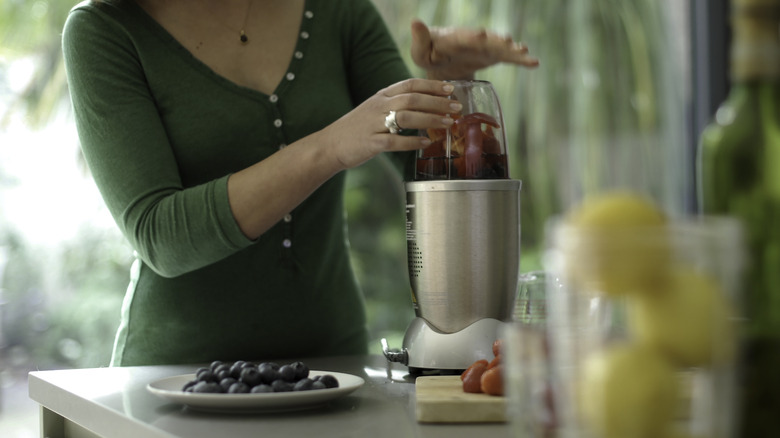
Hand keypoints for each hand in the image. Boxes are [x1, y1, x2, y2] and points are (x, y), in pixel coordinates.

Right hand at [322, 78, 460, 168]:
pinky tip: (425, 143)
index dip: (432, 85)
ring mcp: (374, 124)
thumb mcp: (375, 109)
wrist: (330, 144)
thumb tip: (426, 104)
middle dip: (438, 102)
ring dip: (430, 120)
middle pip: (412, 99)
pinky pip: (394, 141)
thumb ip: (397, 104)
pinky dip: (412, 142)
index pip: (410, 84)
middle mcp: (378, 106)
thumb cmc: (357, 128)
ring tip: (448, 124)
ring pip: (406, 118)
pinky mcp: (371, 143)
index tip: (450, 88)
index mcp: (381, 96)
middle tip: (456, 107)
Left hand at [410, 19, 538, 79]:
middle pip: (487, 40)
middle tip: (508, 41)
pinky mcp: (494, 56)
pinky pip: (508, 58)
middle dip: (497, 41)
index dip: (471, 36)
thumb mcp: (420, 51)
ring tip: (525, 52)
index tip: (480, 34)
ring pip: (501, 48)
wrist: (442, 64)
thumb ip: (420, 39)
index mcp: (454, 38)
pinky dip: (520, 60)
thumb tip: (414, 22)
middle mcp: (473, 39)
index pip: (463, 37)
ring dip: (512, 50)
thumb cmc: (428, 55)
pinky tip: (533, 63)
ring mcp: (485, 47)